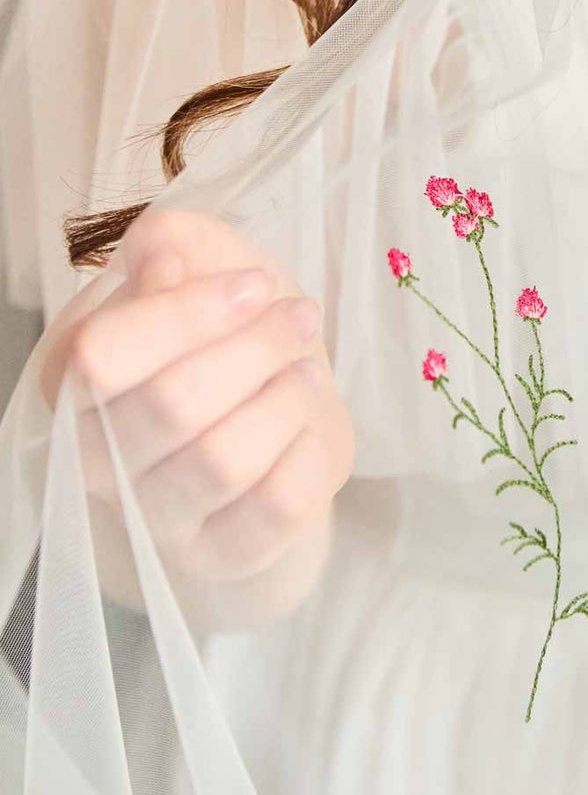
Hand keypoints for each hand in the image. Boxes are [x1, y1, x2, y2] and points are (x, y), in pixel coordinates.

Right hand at [40, 207, 354, 593]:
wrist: (274, 407)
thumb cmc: (226, 329)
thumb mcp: (203, 261)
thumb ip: (173, 243)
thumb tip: (160, 263)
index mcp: (72, 379)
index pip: (102, 355)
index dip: (188, 314)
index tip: (255, 284)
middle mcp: (97, 458)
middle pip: (173, 405)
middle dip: (257, 348)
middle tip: (299, 316)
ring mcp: (155, 516)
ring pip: (224, 460)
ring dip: (285, 399)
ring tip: (305, 371)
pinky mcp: (219, 552)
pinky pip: (275, 508)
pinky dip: (308, 455)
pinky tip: (306, 428)